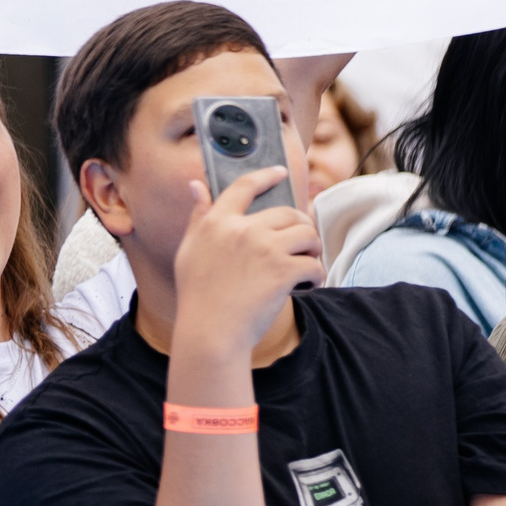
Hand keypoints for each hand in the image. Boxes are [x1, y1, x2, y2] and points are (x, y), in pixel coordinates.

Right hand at [170, 167, 320, 358]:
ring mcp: (265, 249)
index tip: (281, 173)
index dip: (266, 176)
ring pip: (307, 234)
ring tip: (307, 264)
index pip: (245, 187)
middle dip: (301, 227)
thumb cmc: (197, 295)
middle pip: (288, 212)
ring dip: (313, 250)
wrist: (210, 332)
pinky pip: (314, 264)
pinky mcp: (283, 271)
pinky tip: (306, 286)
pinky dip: (316, 276)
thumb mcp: (189, 250)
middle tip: (302, 244)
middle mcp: (243, 229)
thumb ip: (197, 216)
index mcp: (217, 222)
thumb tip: (196, 185)